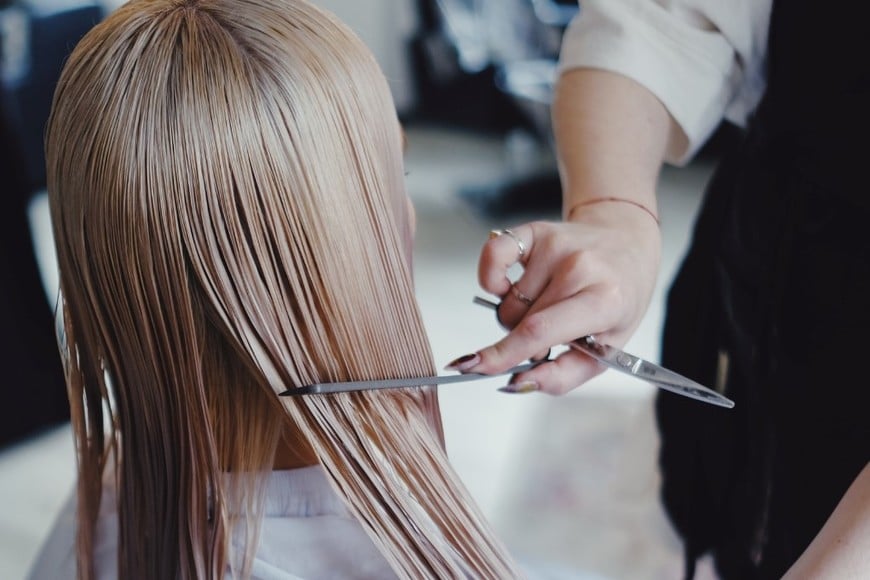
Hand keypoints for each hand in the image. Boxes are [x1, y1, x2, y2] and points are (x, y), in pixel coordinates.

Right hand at [448, 200, 660, 393]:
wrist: (627, 244)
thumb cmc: (617, 300)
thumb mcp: (607, 350)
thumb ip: (563, 376)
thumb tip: (518, 383)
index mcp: (604, 300)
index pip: (540, 330)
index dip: (505, 352)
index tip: (477, 367)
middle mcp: (578, 267)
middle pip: (518, 320)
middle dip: (523, 339)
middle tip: (551, 331)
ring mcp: (555, 245)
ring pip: (507, 301)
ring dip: (517, 313)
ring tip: (545, 305)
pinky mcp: (535, 230)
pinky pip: (492, 254)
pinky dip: (491, 278)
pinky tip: (508, 285)